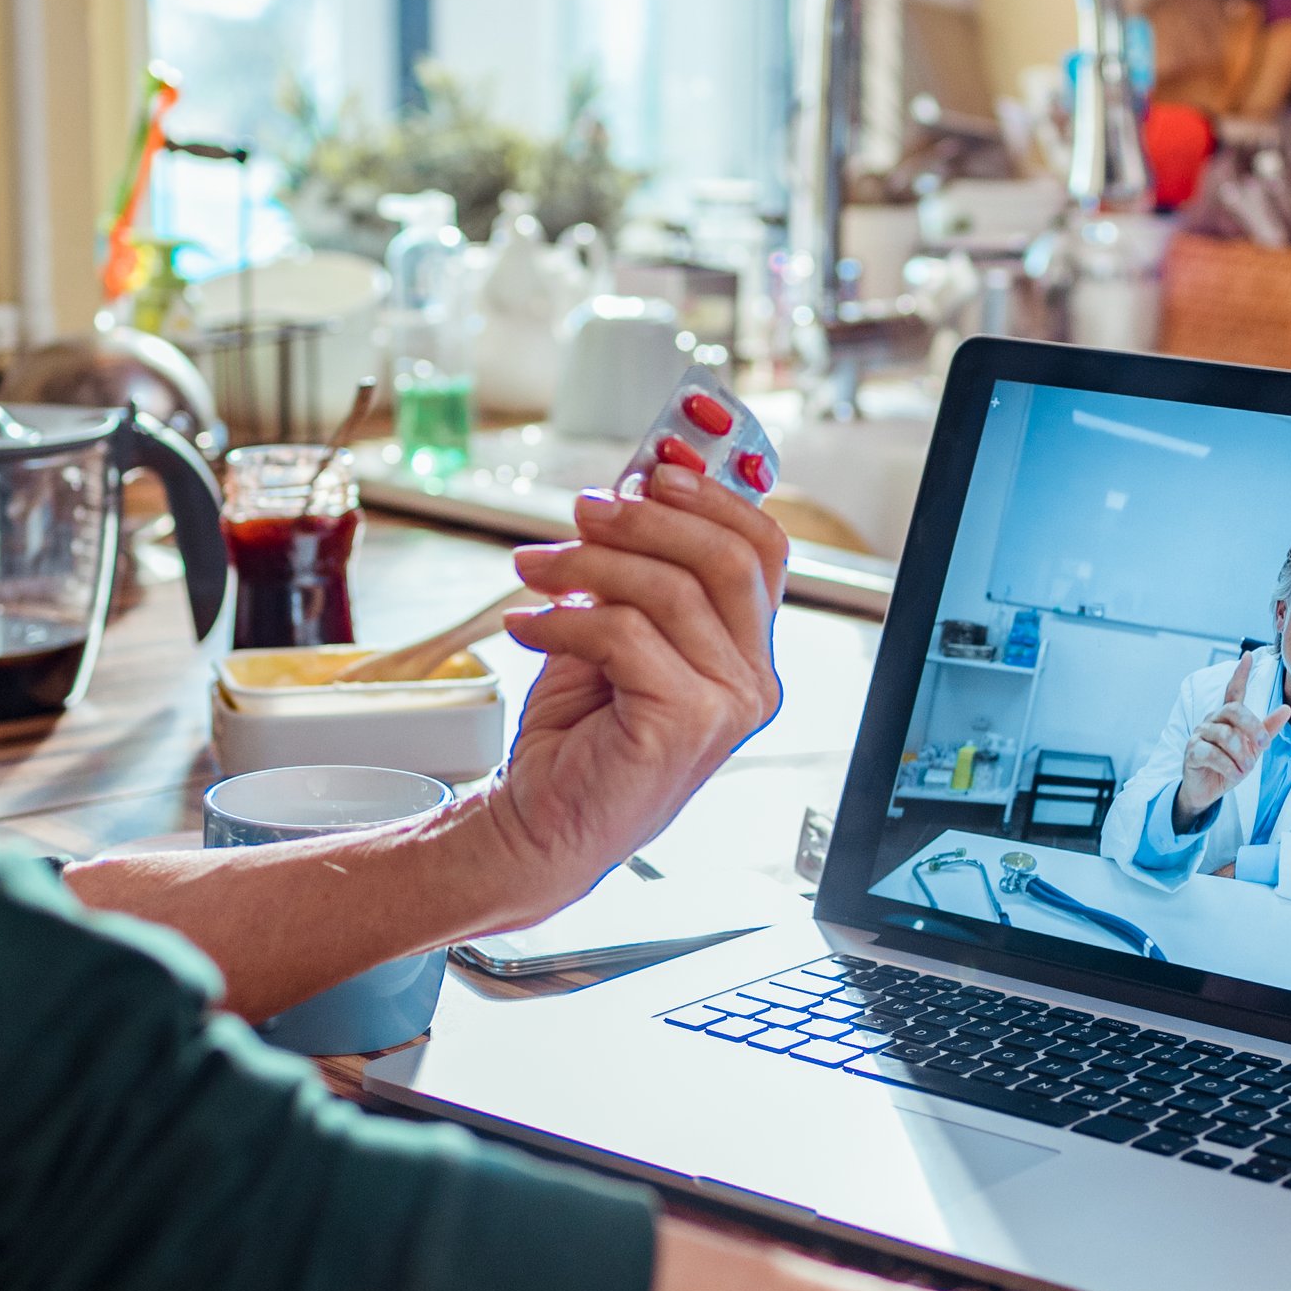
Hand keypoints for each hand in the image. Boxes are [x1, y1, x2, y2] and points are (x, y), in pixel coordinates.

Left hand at [482, 465, 786, 910]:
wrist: (540, 825)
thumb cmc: (579, 736)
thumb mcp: (614, 631)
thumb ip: (636, 570)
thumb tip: (632, 486)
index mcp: (747, 654)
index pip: (763, 551)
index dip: (715, 496)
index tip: (657, 465)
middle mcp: (753, 680)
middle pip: (725, 558)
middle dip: (647, 517)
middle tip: (584, 508)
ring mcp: (727, 704)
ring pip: (667, 589)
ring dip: (585, 564)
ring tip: (533, 569)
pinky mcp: (683, 722)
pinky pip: (623, 632)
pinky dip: (562, 617)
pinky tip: (526, 624)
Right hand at [1171, 654, 1288, 830]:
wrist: (1207, 791)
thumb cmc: (1229, 765)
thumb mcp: (1252, 748)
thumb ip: (1267, 729)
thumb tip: (1286, 708)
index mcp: (1227, 718)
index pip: (1233, 691)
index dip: (1240, 674)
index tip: (1248, 655)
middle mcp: (1212, 720)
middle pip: (1233, 710)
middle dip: (1252, 726)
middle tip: (1264, 744)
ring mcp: (1200, 735)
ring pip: (1224, 734)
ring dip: (1240, 754)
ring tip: (1247, 768)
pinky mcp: (1192, 751)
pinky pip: (1211, 753)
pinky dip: (1227, 766)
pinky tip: (1234, 774)